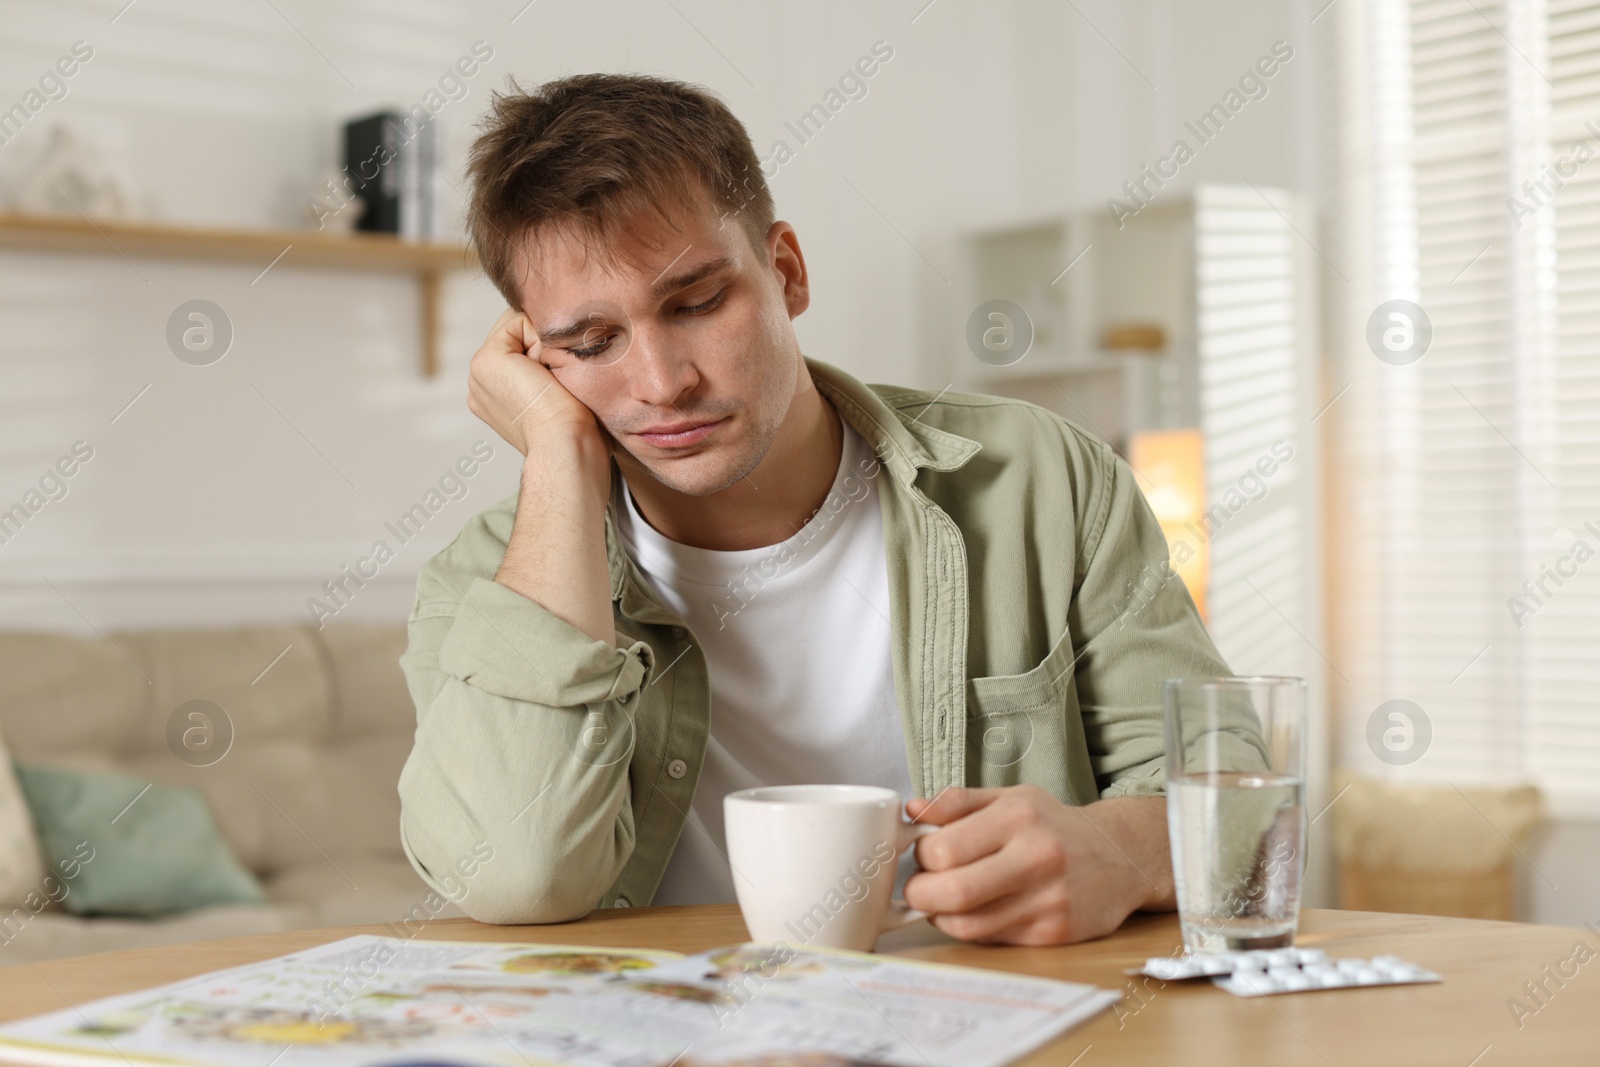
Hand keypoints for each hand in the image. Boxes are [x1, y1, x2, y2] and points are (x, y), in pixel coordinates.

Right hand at [467, 308, 609, 457]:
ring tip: (548, 379)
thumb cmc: (572, 430)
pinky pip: (519, 321)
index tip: (554, 385)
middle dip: (540, 343)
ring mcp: (478, 369)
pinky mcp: (488, 359)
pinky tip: (544, 372)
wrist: (565, 445)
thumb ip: (540, 368)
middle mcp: (479, 381)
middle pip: (514, 330)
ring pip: (517, 324)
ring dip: (541, 343)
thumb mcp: (552, 393)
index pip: (515, 344)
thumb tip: (554, 341)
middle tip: (551, 383)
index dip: (543, 349)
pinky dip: (541, 340)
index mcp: (491, 392)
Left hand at [902, 786, 1173, 945]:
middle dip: (920, 894)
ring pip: (966, 925)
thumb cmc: (1054, 826)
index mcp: (1019, 816)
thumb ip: (957, 803)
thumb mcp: (1009, 799)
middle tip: (920, 888)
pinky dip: (970, 929)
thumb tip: (910, 810)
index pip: (943, 850)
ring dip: (941, 916)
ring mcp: (1048, 901)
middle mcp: (1037, 857)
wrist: (1120, 857)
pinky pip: (990, 940)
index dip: (921, 858)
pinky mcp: (1053, 935)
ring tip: (945, 900)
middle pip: (952, 892)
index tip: (924, 855)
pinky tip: (977, 911)